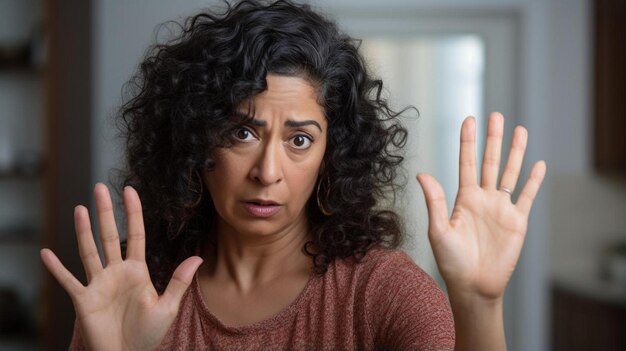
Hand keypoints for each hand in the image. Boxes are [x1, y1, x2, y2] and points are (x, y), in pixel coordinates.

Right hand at [40, 184, 202, 350]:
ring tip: (80, 209)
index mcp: (137, 270)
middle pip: (109, 235)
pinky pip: (68, 281)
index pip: (134, 234)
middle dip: (105, 212)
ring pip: (89, 251)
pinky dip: (56, 269)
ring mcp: (98, 284)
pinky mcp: (84, 300)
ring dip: (83, 231)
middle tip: (100, 188)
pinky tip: (46, 253)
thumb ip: (179, 281)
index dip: (132, 212)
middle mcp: (116, 272)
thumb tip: (198, 258)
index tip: (130, 190)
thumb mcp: (168, 307)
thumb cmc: (148, 334)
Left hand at [417, 113, 545, 299]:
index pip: (467, 163)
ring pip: (510, 173)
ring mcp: (501, 208)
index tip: (470, 119)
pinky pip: (526, 196)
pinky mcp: (517, 221)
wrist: (473, 286)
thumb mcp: (438, 230)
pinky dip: (534, 181)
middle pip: (490, 162)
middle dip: (493, 139)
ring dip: (515, 152)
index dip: (468, 142)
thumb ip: (435, 201)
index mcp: (463, 198)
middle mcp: (483, 199)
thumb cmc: (451, 261)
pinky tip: (539, 164)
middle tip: (497, 115)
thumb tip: (421, 174)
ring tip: (520, 130)